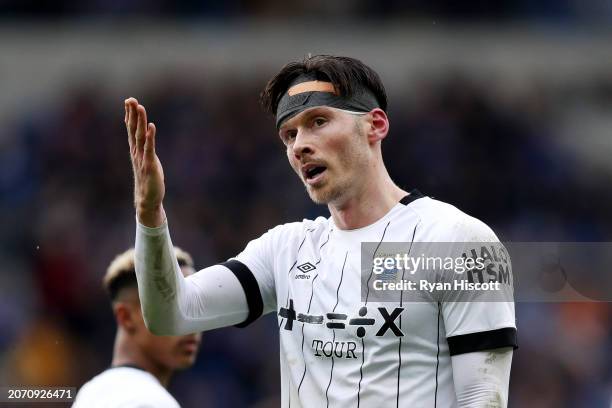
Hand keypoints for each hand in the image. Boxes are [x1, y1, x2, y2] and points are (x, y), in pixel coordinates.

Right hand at [125, 97, 165, 226]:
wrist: (148, 199)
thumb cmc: (148, 180)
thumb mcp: (146, 161)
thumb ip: (144, 149)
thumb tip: (144, 138)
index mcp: (136, 150)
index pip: (131, 129)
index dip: (130, 115)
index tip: (129, 101)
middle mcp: (137, 152)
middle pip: (133, 130)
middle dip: (132, 114)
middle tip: (131, 99)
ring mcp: (142, 158)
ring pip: (140, 136)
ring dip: (140, 122)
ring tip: (140, 108)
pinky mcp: (150, 165)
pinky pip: (149, 149)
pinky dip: (150, 137)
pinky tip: (151, 127)